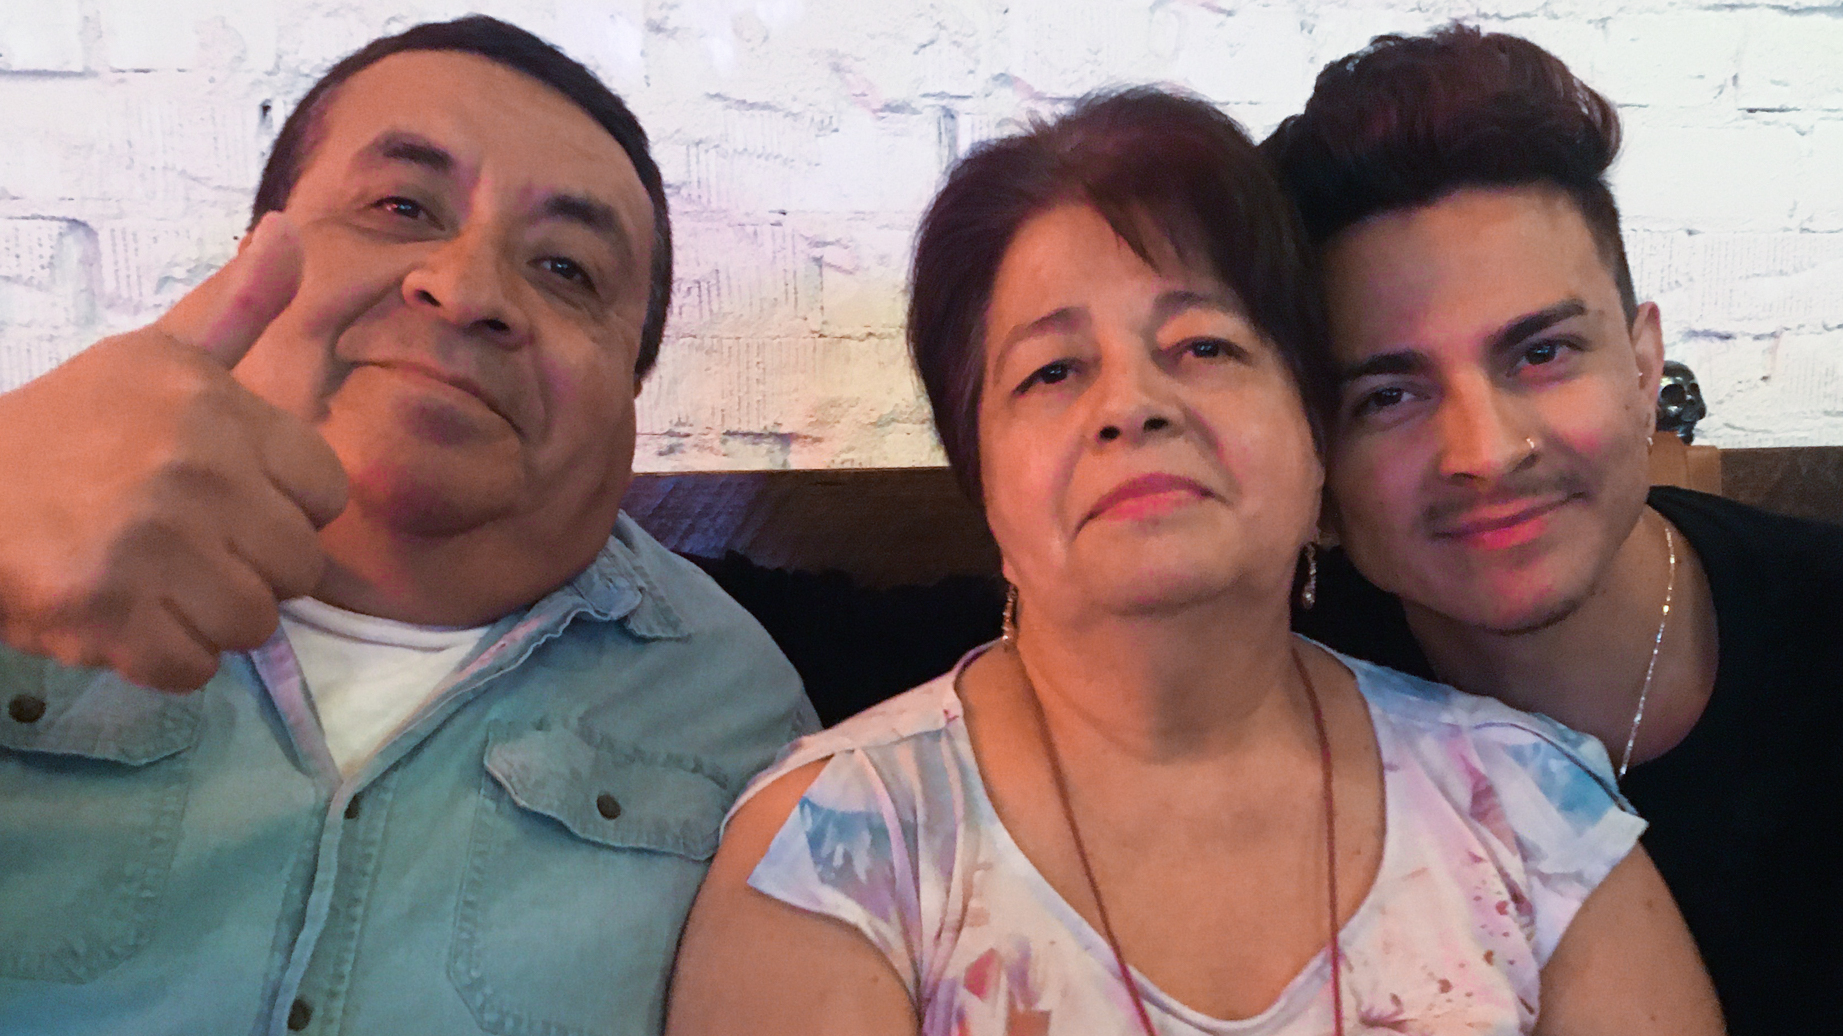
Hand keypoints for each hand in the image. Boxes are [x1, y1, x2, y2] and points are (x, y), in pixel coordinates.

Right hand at [0, 213, 348, 690]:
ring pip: (255, 624)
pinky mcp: (107, 610)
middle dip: (247, 569)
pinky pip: (195, 668)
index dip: (282, 508)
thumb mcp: (155, 357)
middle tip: (179, 545)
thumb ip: (238, 308)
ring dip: (207, 619)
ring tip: (150, 579)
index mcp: (218, 409)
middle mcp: (195, 469)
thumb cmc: (65, 429)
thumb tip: (293, 230)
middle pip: (299, 568)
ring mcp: (153, 541)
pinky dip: (161, 660)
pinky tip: (122, 618)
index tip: (227, 499)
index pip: (328, 494)